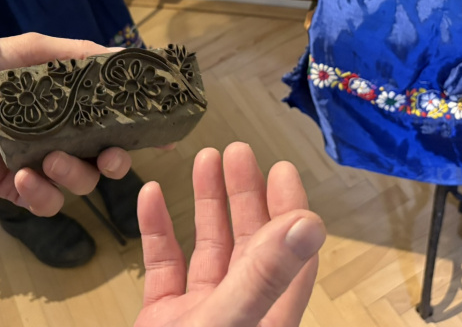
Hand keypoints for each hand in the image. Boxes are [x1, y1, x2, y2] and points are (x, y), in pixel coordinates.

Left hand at [0, 33, 132, 214]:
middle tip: (110, 157)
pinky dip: (41, 195)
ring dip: (74, 176)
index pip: (115, 124)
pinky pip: (42, 203)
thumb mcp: (34, 50)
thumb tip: (127, 54)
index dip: (142, 133)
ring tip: (51, 160)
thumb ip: (81, 56)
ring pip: (78, 184)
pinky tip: (26, 177)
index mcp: (71, 107)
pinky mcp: (12, 187)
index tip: (166, 139)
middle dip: (116, 163)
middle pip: (104, 161)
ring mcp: (38, 164)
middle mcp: (61, 137)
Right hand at [135, 142, 324, 326]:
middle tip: (237, 151)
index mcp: (268, 316)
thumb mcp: (230, 318)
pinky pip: (163, 264)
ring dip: (206, 202)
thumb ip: (265, 273)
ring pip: (209, 247)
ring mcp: (199, 312)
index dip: (290, 210)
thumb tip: (310, 223)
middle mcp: (239, 310)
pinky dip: (156, 229)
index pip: (291, 255)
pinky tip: (151, 195)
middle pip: (251, 242)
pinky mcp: (162, 317)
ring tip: (204, 159)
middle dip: (245, 193)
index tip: (281, 169)